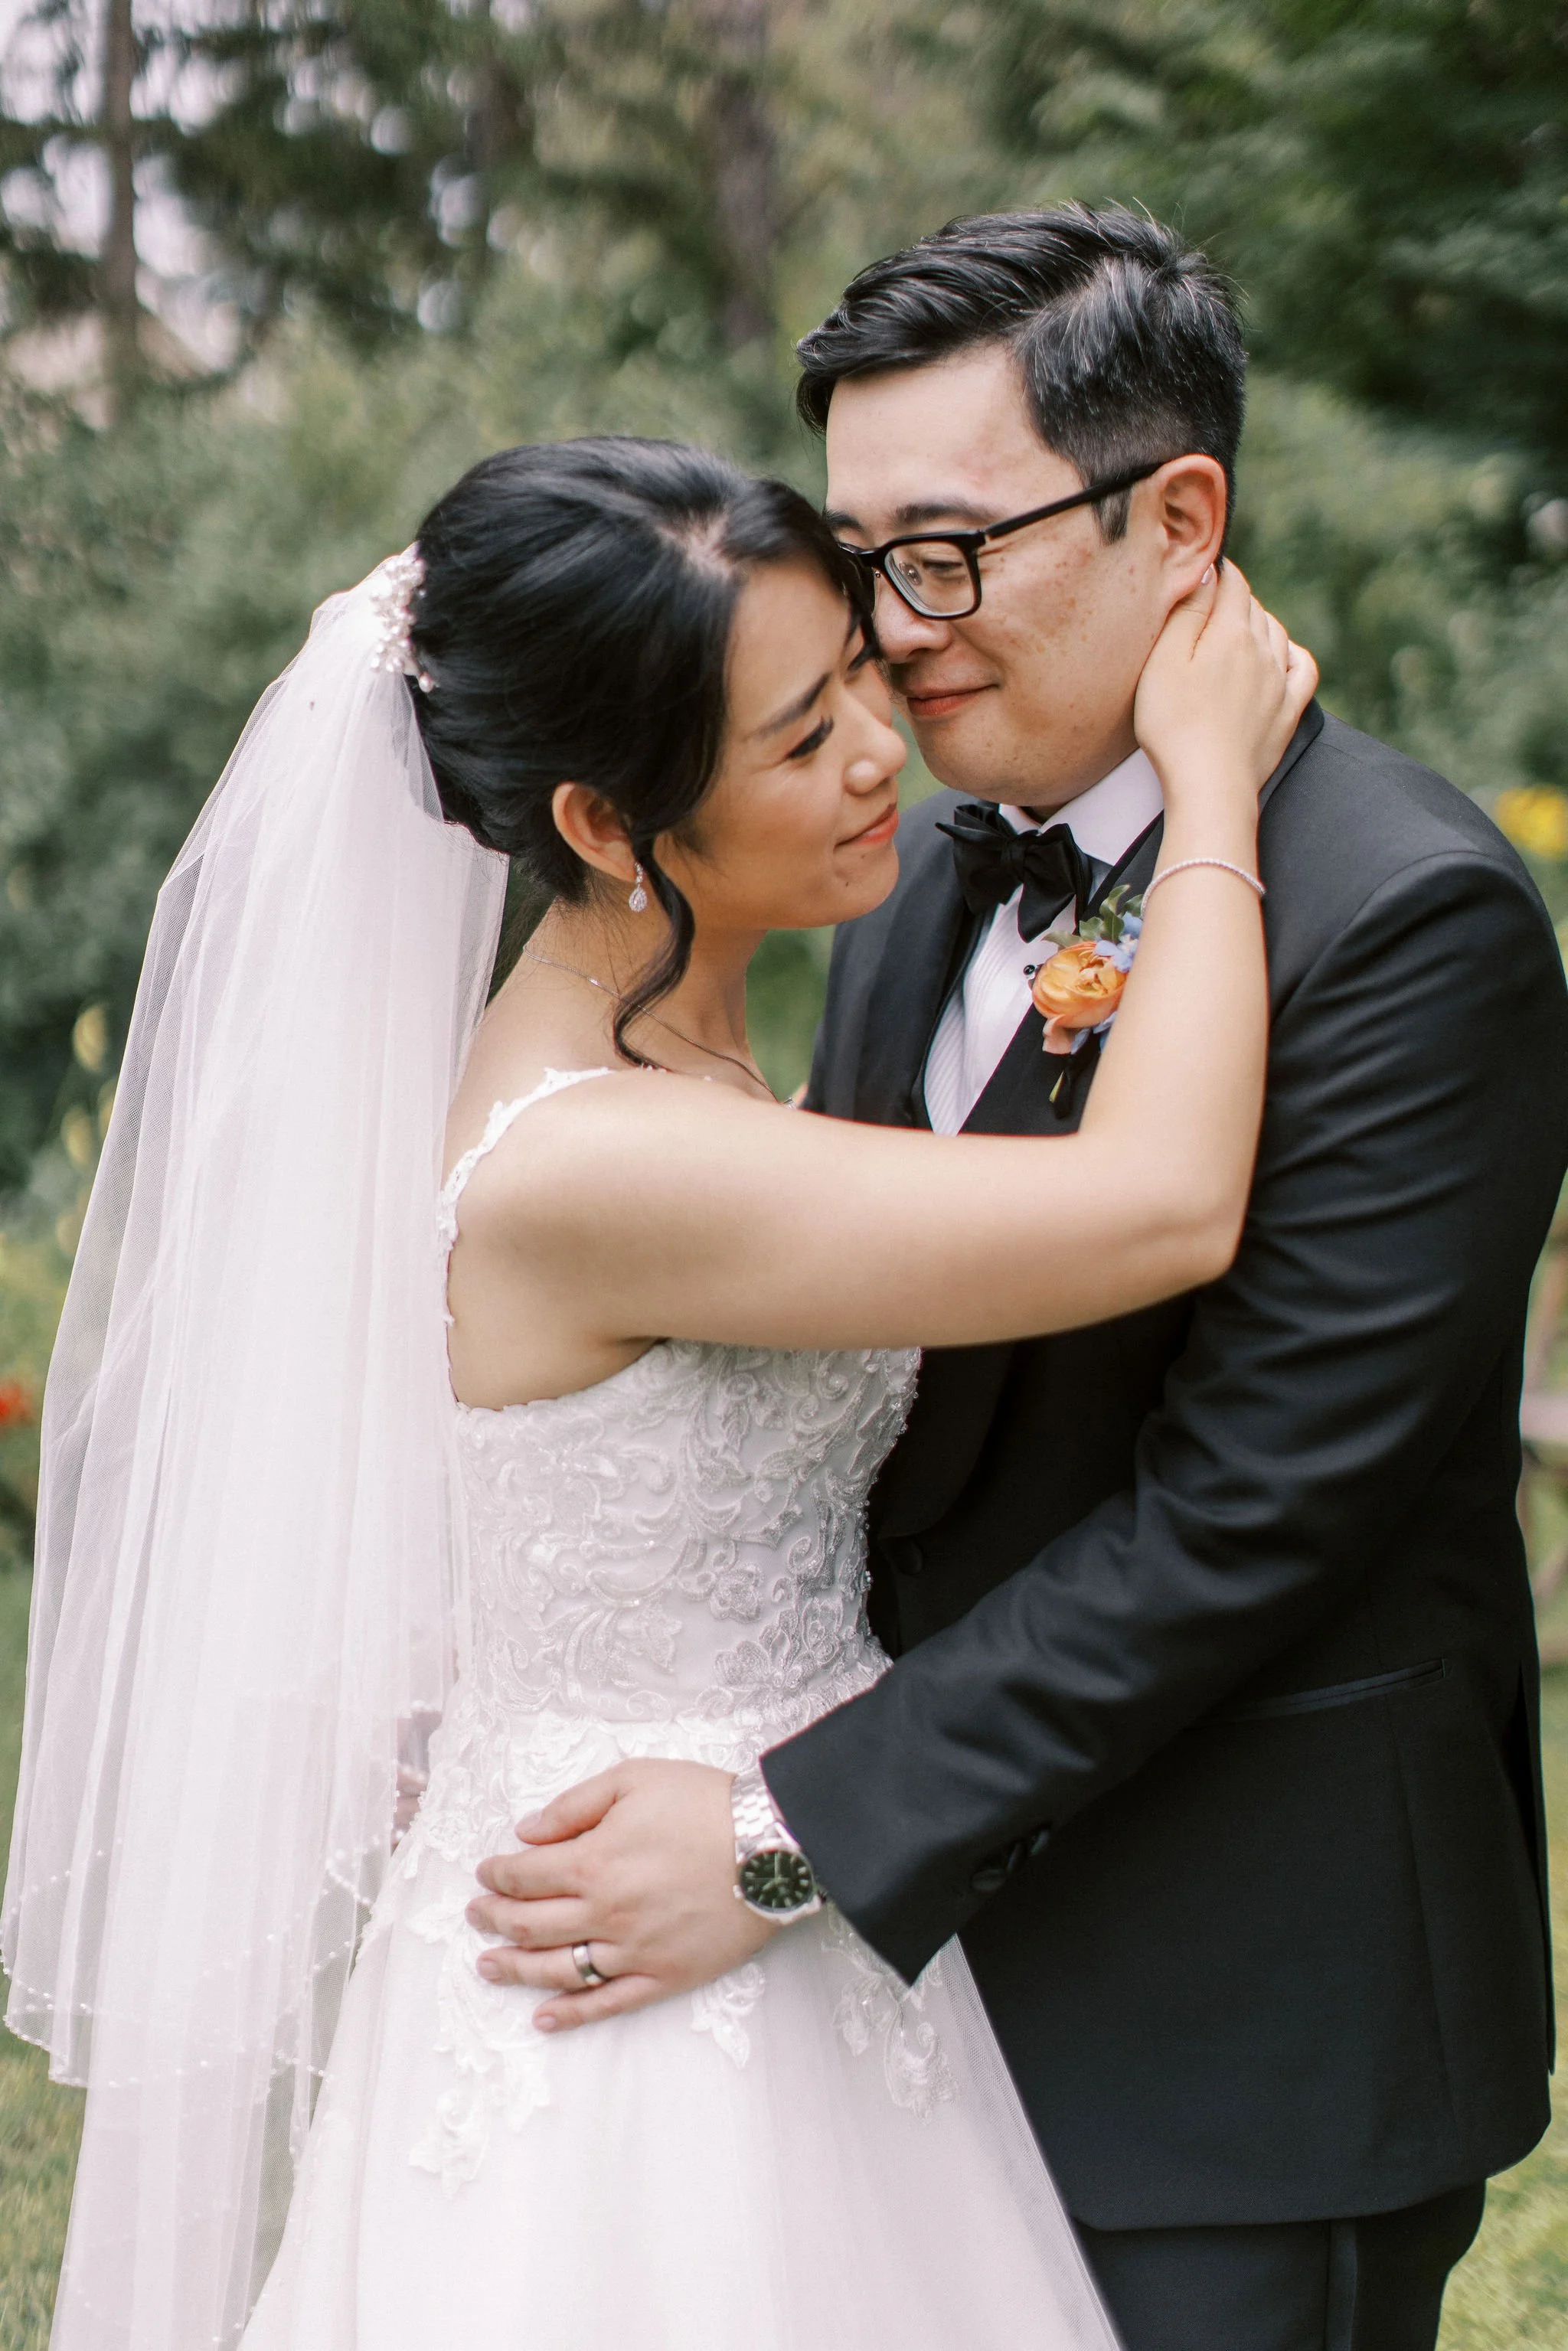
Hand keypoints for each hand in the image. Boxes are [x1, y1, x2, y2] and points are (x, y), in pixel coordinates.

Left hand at [464, 1759, 778, 2030]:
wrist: (772, 1845)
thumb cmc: (705, 1804)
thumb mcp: (634, 1779)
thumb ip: (574, 1805)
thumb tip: (526, 1832)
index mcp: (594, 1861)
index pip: (526, 1875)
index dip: (498, 1874)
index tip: (485, 1873)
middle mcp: (605, 1913)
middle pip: (531, 1924)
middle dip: (494, 1918)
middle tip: (476, 1915)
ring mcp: (634, 1952)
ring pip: (559, 1969)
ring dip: (516, 1969)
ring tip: (488, 1966)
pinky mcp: (664, 1977)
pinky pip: (608, 2003)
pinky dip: (572, 2015)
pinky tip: (544, 2019)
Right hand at [1134, 561, 1318, 799]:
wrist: (1210, 785)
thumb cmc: (1175, 726)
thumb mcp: (1164, 663)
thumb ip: (1187, 613)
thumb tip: (1207, 573)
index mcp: (1230, 633)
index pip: (1232, 582)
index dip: (1218, 568)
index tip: (1203, 565)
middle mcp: (1263, 650)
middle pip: (1253, 606)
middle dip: (1234, 595)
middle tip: (1211, 597)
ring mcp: (1280, 681)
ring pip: (1276, 632)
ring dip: (1258, 621)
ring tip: (1235, 626)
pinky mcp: (1287, 711)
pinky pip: (1302, 668)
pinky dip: (1291, 653)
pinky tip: (1280, 655)